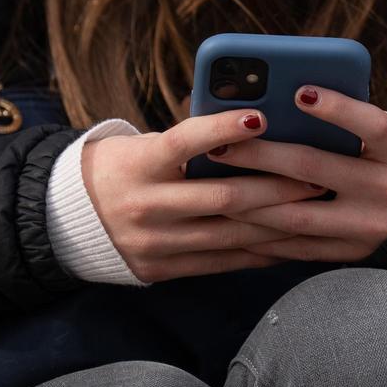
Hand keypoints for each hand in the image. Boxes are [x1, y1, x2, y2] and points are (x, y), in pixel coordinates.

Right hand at [82, 110, 322, 281]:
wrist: (70, 221)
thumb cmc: (124, 167)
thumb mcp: (143, 145)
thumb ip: (191, 141)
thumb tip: (254, 121)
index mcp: (139, 165)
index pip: (183, 142)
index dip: (222, 130)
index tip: (261, 117)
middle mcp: (146, 206)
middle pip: (223, 198)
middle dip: (277, 188)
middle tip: (316, 176)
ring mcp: (156, 243)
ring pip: (231, 234)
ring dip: (280, 223)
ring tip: (315, 210)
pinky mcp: (165, 269)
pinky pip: (224, 262)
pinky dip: (261, 252)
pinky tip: (292, 242)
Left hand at [214, 86, 386, 262]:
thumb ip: (358, 117)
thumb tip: (293, 98)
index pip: (371, 126)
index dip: (337, 109)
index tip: (300, 93)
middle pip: (317, 169)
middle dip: (263, 156)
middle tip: (223, 144)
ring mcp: (370, 226)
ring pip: (299, 215)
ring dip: (251, 200)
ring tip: (216, 183)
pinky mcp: (355, 252)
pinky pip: (301, 247)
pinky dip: (265, 235)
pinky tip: (235, 222)